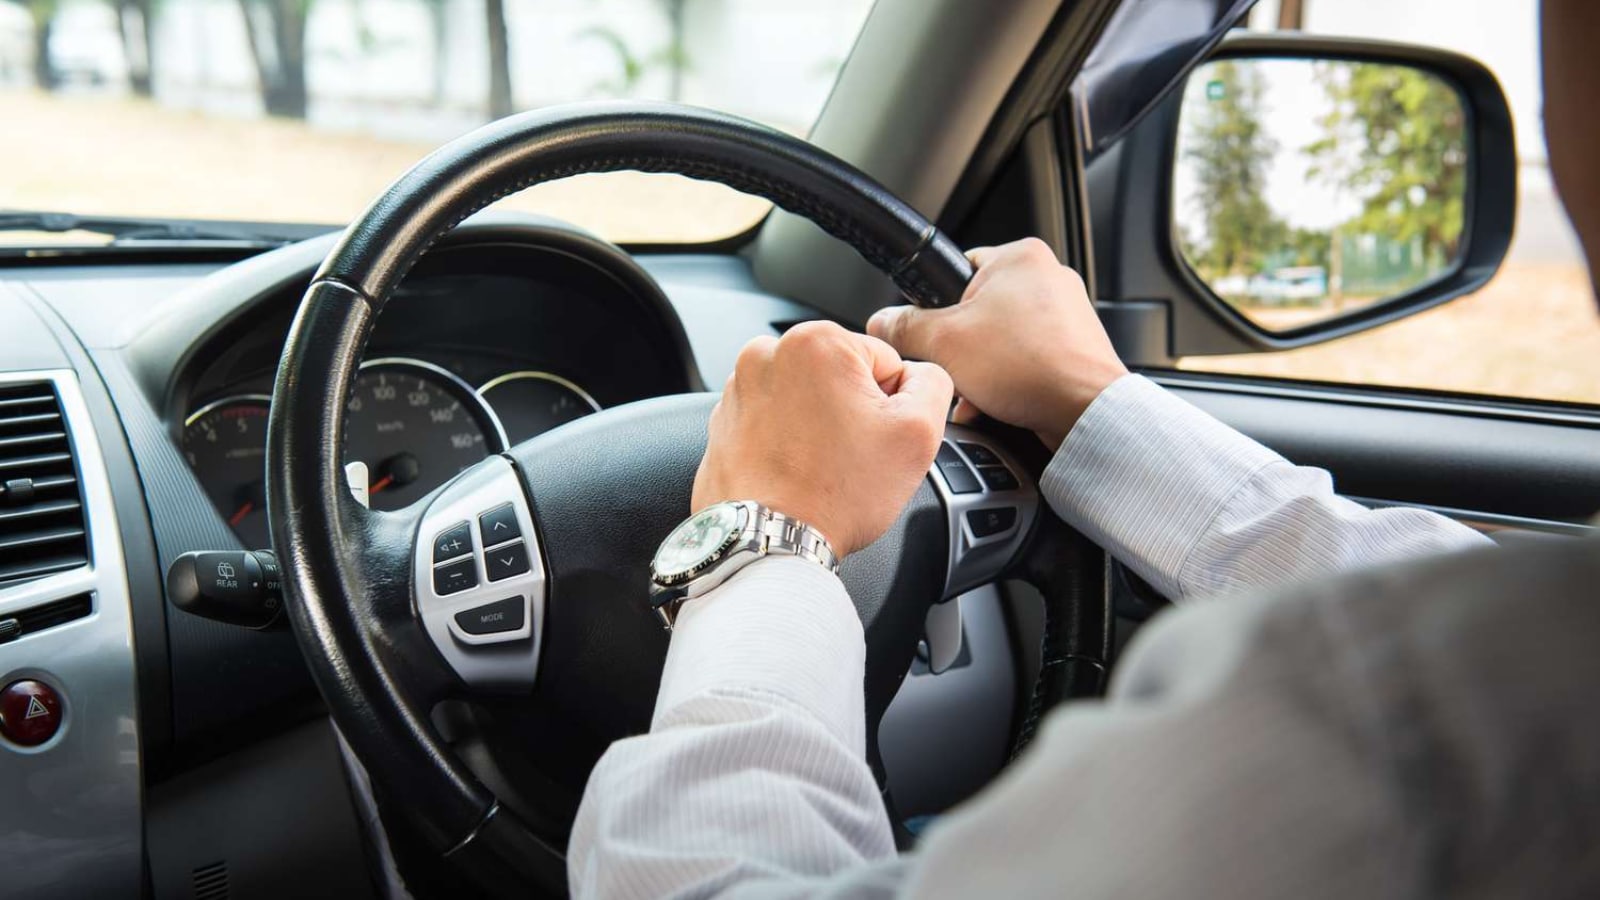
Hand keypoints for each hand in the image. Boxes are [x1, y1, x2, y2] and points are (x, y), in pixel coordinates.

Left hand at [693, 321, 953, 557]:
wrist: (771, 542)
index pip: (883, 360)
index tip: (874, 436)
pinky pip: (773, 421)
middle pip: (840, 375)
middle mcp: (766, 355)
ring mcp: (738, 389)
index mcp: (815, 341)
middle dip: (852, 411)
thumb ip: (933, 384)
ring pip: (806, 398)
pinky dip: (788, 441)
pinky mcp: (723, 421)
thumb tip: (918, 374)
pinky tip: (795, 471)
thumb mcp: (918, 433)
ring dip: (819, 425)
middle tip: (849, 455)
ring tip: (820, 466)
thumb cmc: (836, 494)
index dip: (891, 404)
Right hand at [867, 238, 1127, 448]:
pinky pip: (1024, 360)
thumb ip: (905, 327)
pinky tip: (996, 402)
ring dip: (979, 370)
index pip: (956, 270)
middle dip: (958, 348)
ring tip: (977, 390)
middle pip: (976, 310)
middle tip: (952, 367)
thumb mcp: (944, 342)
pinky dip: (1006, 381)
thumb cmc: (1031, 367)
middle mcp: (1048, 277)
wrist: (1085, 412)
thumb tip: (884, 321)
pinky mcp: (1074, 348)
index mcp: (1020, 257)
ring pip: (999, 339)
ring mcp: (1066, 314)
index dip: (933, 306)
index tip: (929, 332)